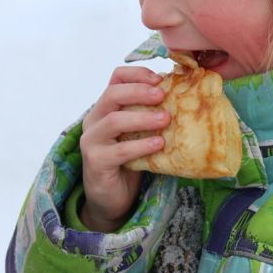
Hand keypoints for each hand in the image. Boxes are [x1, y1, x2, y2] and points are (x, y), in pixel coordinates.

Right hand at [78, 66, 166, 231]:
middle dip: (140, 91)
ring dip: (142, 118)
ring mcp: (91, 141)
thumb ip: (148, 115)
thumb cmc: (128, 162)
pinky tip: (158, 144)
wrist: (111, 198)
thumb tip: (180, 97)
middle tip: (162, 95)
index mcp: (105, 108)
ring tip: (165, 119)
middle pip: (112, 94)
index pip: (116, 78)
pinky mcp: (96, 161)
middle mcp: (94, 120)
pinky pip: (120, 150)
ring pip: (114, 120)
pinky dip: (141, 145)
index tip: (160, 79)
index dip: (138, 74)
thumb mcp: (137, 134)